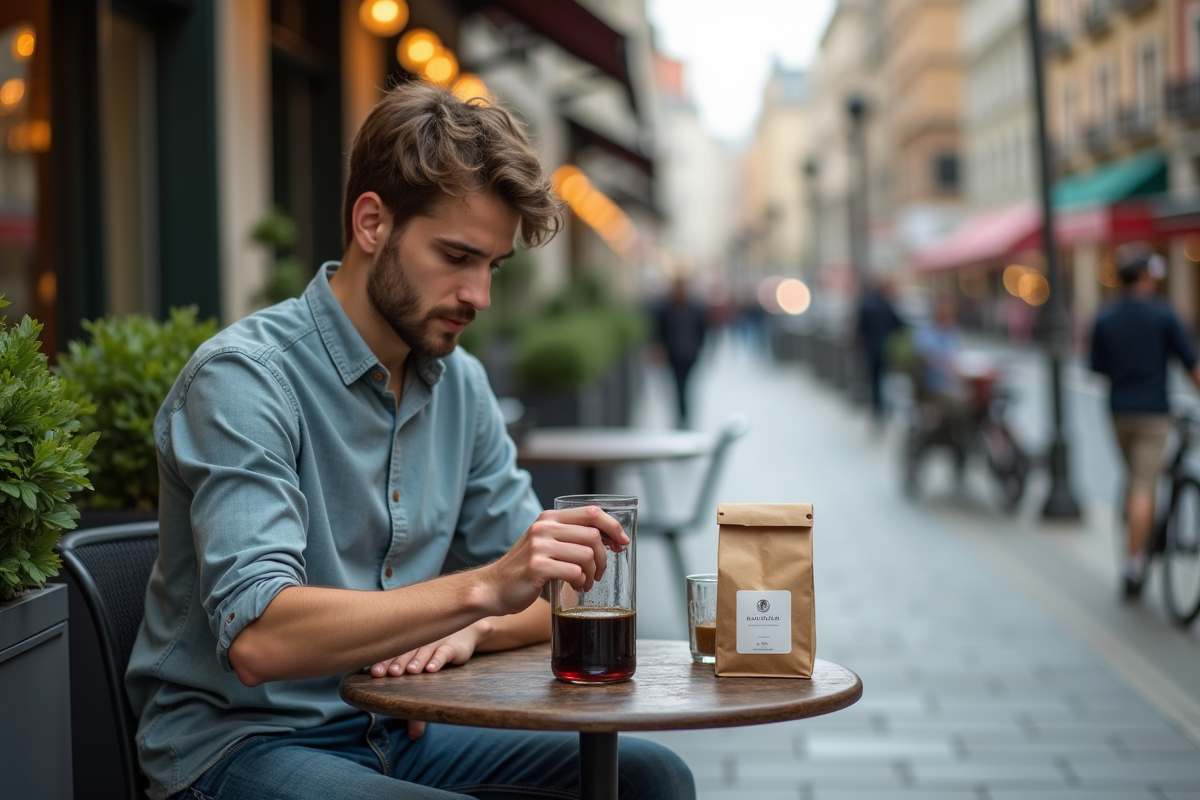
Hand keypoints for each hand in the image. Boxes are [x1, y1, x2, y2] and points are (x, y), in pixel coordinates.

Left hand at [367, 621, 489, 738]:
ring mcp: (434, 644)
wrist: (464, 636)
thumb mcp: (429, 685)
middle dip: (397, 663)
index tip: (376, 673)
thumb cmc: (439, 661)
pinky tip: (432, 668)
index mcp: (406, 651)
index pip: (392, 657)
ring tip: (412, 671)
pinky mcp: (451, 646)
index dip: (384, 663)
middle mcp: (418, 646)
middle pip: (405, 654)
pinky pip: (443, 652)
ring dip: (417, 661)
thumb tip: (414, 736)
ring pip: (423, 652)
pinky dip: (437, 659)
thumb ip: (419, 708)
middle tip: (391, 673)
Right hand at [483, 506, 629, 615]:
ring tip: (585, 583)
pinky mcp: (537, 566)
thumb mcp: (545, 544)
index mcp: (549, 518)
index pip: (592, 512)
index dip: (613, 526)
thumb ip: (569, 537)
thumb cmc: (524, 569)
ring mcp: (539, 546)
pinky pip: (574, 572)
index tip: (621, 542)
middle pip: (593, 536)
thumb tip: (608, 539)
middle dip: (603, 558)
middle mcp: (544, 528)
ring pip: (587, 555)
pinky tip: (575, 587)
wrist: (493, 587)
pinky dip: (581, 582)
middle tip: (598, 573)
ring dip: (592, 574)